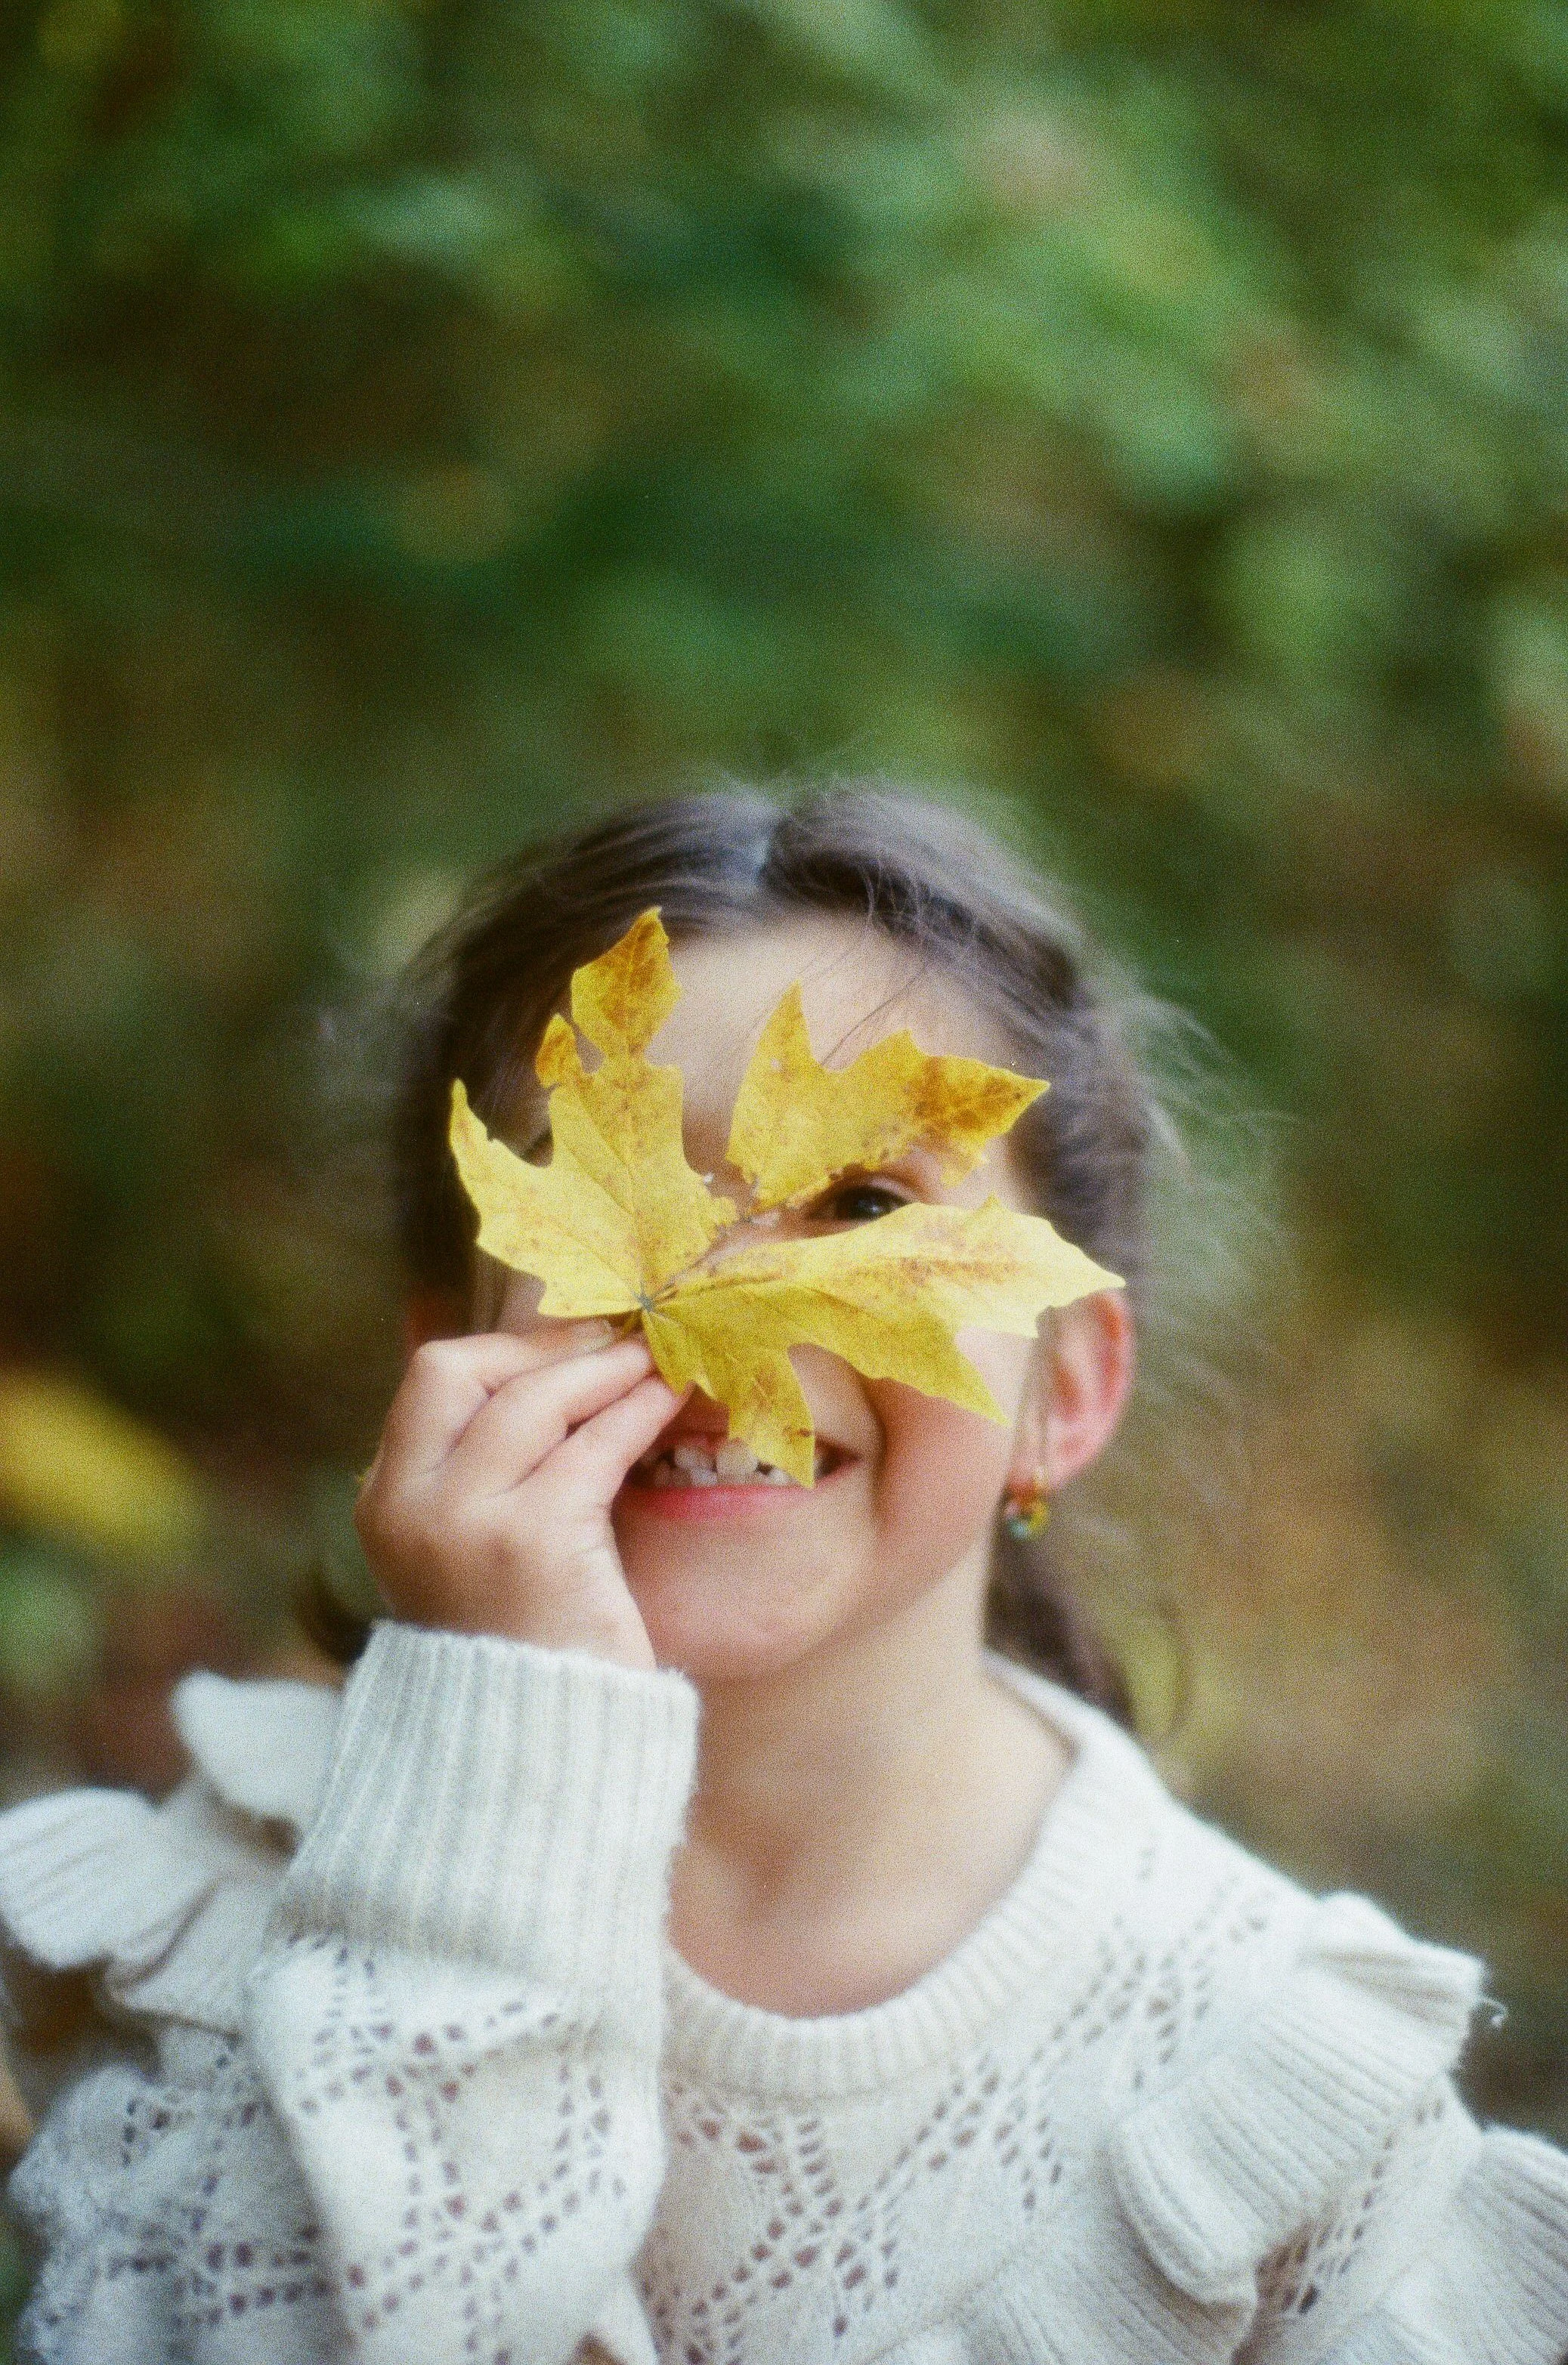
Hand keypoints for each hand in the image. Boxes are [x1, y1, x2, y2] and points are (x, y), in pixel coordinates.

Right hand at [355, 1323, 675, 1668]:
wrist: (533, 1753)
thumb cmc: (520, 1646)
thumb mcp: (470, 1550)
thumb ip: (483, 1471)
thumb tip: (552, 1368)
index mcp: (386, 1504)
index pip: (432, 1380)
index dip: (507, 1349)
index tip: (568, 1345)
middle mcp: (411, 1506)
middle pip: (467, 1371)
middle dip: (549, 1346)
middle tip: (615, 1340)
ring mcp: (467, 1523)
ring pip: (536, 1400)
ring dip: (604, 1369)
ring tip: (652, 1361)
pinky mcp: (534, 1542)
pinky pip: (593, 1447)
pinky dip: (636, 1412)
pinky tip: (667, 1400)